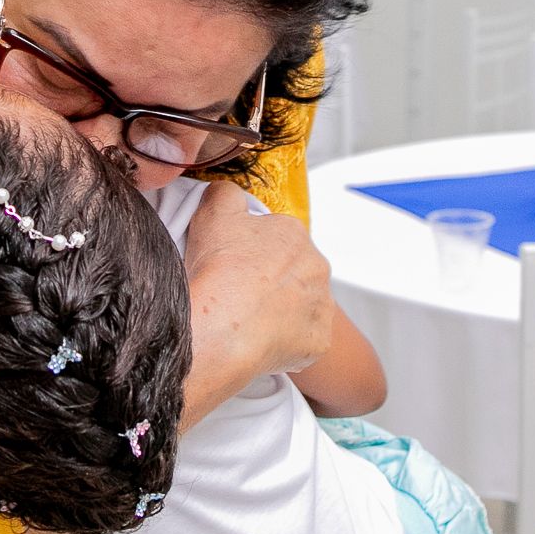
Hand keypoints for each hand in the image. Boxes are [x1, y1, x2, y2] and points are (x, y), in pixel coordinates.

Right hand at [181, 182, 333, 402]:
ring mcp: (322, 304)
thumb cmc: (218, 272)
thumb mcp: (212, 212)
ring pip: (303, 305)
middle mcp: (317, 265)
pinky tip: (262, 342)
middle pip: (294, 271)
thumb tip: (229, 191)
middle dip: (272, 281)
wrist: (221, 328)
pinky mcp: (321, 340)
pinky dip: (288, 342)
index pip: (277, 238)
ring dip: (283, 311)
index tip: (235, 266)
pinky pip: (306, 339)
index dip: (253, 253)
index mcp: (294, 233)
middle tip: (240, 295)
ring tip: (249, 321)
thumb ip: (225, 194)